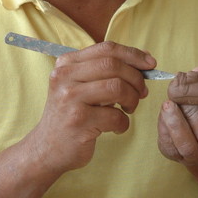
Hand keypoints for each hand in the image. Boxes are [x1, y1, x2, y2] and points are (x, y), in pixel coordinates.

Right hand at [29, 41, 155, 174]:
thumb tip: (145, 60)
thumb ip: (106, 70)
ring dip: (132, 99)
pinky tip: (115, 127)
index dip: (133, 54)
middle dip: (136, 78)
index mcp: (67, 63)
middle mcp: (64, 77)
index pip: (106, 49)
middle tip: (142, 92)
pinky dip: (123, 123)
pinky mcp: (78, 122)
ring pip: (117, 87)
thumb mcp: (81, 85)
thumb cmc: (72, 114)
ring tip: (129, 109)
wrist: (47, 148)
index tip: (150, 64)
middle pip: (113, 65)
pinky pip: (115, 116)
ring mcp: (69, 99)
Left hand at [157, 68, 197, 169]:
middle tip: (180, 94)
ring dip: (176, 123)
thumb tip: (197, 71)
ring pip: (188, 146)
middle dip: (191, 111)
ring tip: (168, 104)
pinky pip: (172, 149)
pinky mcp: (182, 162)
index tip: (196, 83)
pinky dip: (165, 131)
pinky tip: (164, 115)